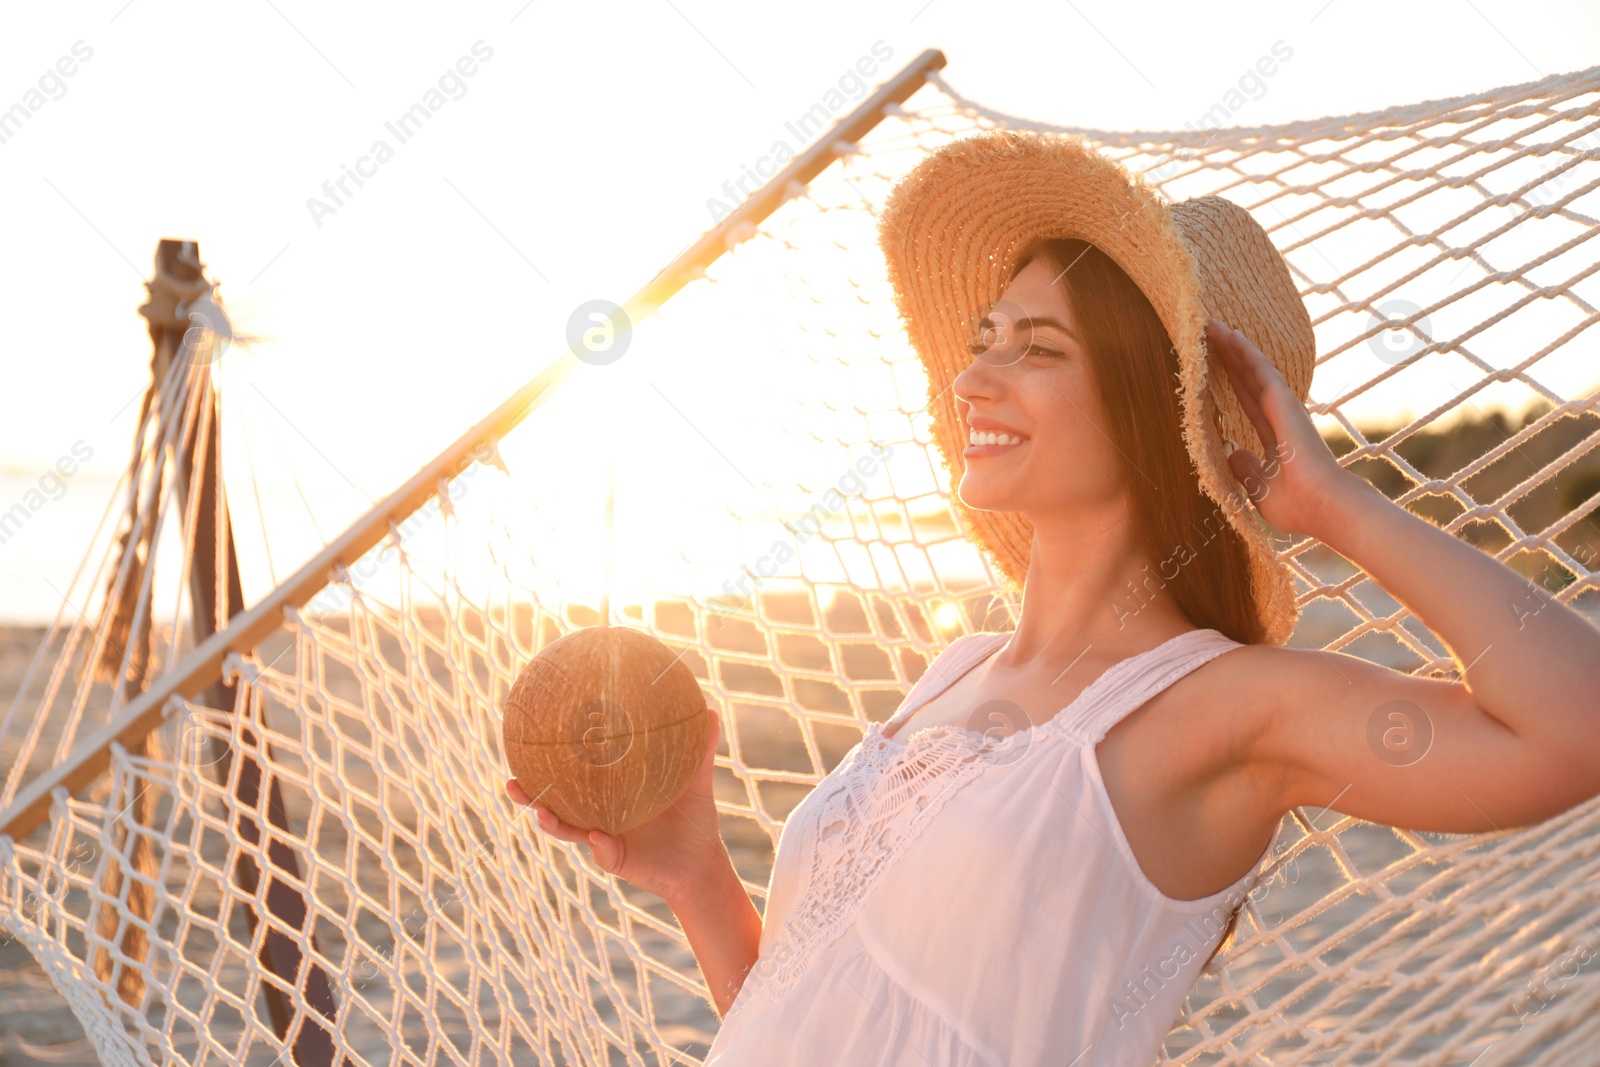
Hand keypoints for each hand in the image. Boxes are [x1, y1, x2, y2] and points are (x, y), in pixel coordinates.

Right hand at [505, 704, 729, 907]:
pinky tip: (598, 835)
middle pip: (555, 804)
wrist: (702, 864)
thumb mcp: (696, 780)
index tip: (530, 739)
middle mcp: (600, 815)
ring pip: (567, 830)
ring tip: (537, 811)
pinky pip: (603, 852)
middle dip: (530, 795)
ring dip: (549, 822)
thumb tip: (709, 708)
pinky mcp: (617, 860)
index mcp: (611, 794)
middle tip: (509, 780)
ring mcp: (604, 839)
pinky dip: (599, 845)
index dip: (552, 762)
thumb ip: (700, 749)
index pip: (575, 776)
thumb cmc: (694, 820)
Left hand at [1206, 317, 1356, 535]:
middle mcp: (1280, 418)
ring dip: (1232, 347)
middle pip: (1247, 381)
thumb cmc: (1298, 507)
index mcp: (1275, 439)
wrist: (1324, 507)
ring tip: (1212, 326)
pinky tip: (1229, 335)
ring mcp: (1284, 408)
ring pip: (1253, 369)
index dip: (1231, 384)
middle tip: (1209, 335)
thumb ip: (1245, 470)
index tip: (1213, 368)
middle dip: (1228, 359)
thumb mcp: (1259, 491)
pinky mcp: (1284, 402)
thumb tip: (1232, 452)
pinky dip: (1244, 352)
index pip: (1246, 404)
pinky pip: (1260, 371)